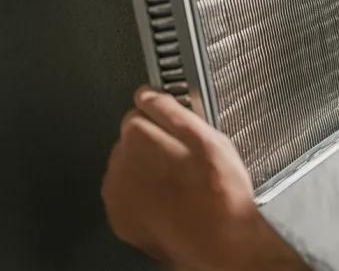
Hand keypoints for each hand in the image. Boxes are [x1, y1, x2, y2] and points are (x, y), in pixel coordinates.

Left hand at [102, 86, 306, 269]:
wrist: (220, 244)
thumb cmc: (219, 193)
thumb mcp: (208, 138)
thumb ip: (172, 111)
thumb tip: (147, 94)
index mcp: (139, 137)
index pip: (141, 109)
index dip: (166, 117)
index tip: (181, 129)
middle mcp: (120, 165)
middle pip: (133, 139)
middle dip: (157, 144)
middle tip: (188, 161)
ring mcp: (118, 195)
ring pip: (130, 167)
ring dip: (150, 170)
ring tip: (182, 184)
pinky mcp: (121, 219)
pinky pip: (130, 196)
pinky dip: (145, 195)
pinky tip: (170, 200)